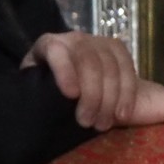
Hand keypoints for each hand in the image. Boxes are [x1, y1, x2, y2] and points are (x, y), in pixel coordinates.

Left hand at [21, 32, 137, 129]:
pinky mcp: (118, 49)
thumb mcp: (35, 86)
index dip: (64, 71)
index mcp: (48, 44)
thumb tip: (35, 108)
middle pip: (88, 62)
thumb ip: (36, 89)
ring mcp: (99, 42)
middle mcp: (74, 38)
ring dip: (109, 100)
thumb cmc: (46, 85)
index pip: (56, 51)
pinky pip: (128, 71)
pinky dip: (126, 96)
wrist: (71, 76)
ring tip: (101, 124)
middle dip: (91, 95)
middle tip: (86, 122)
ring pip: (110, 68)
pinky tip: (121, 115)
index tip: (70, 96)